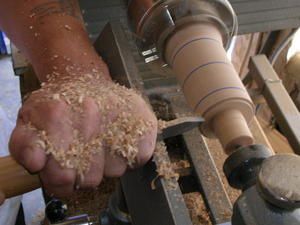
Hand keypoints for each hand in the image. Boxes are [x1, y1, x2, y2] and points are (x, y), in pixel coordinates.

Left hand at [9, 73, 156, 197]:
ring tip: (101, 144)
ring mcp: (120, 118)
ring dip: (107, 163)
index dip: (61, 181)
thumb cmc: (56, 106)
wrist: (82, 78)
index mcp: (55, 116)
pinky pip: (139, 157)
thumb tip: (37, 164)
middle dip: (84, 173)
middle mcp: (90, 114)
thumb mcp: (28, 122)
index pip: (61, 177)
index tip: (62, 171)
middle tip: (82, 155)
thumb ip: (24, 146)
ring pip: (115, 170)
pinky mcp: (144, 122)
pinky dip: (131, 156)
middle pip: (90, 178)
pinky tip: (119, 143)